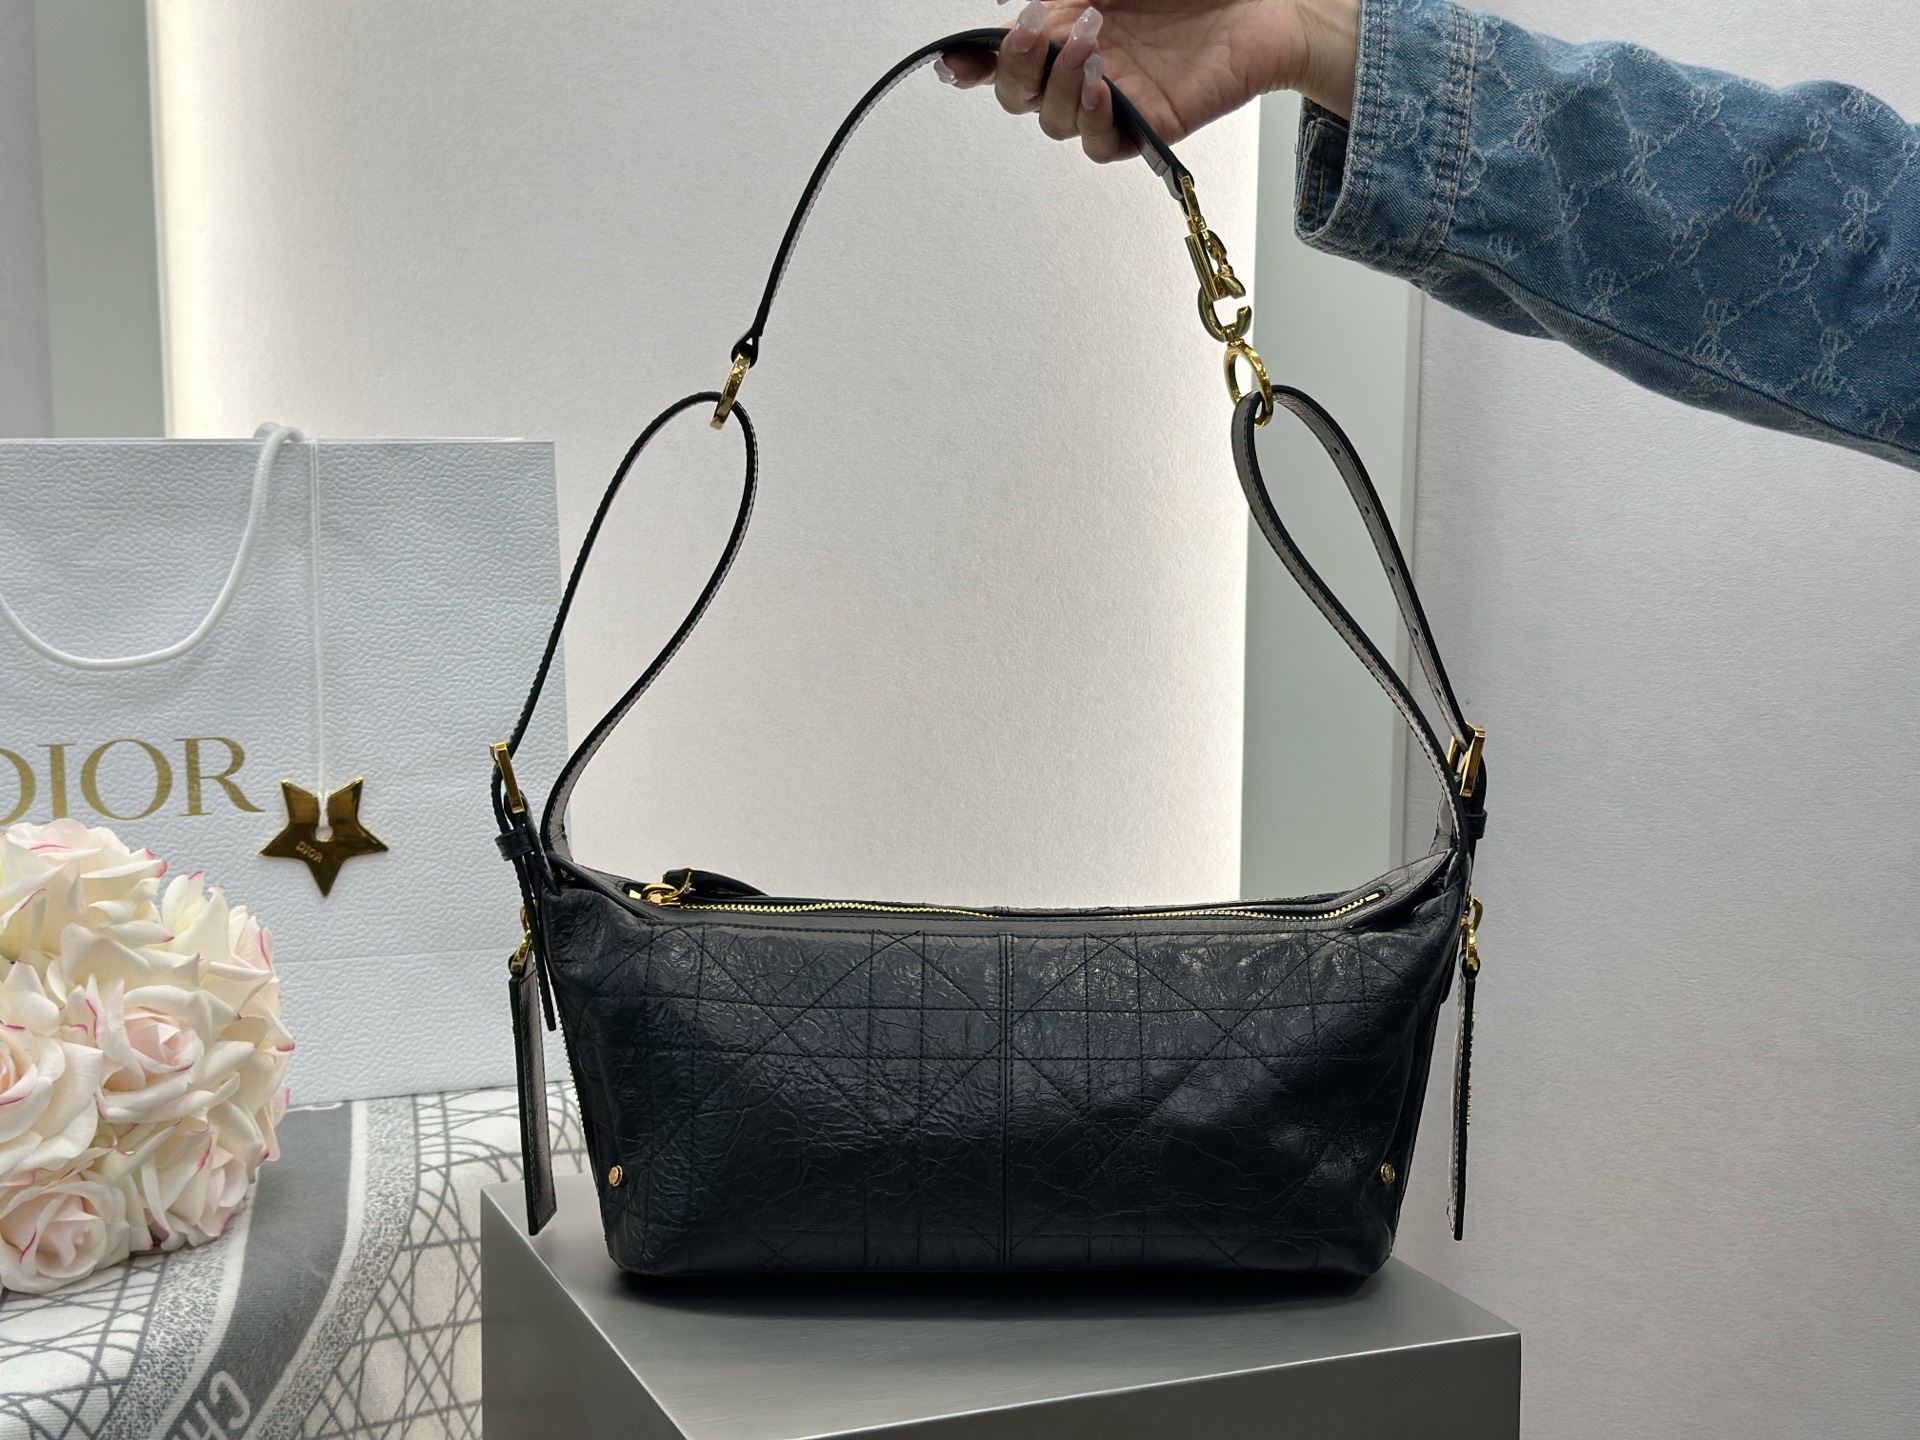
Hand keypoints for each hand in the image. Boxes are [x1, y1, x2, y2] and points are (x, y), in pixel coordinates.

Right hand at [940, 0, 1359, 162]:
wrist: (1268, 0)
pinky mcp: (1148, 125)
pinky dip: (1092, 118)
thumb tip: (1005, 5)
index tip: (957, 59)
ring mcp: (1115, 98)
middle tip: (1033, 32)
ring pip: (1054, 123)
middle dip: (1012, 69)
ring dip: (1059, 84)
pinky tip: (1104, 86)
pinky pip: (1102, 143)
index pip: (1005, 56)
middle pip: (1018, 97)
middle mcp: (1084, 65)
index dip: (972, 63)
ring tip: (1090, 41)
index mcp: (1067, 25)